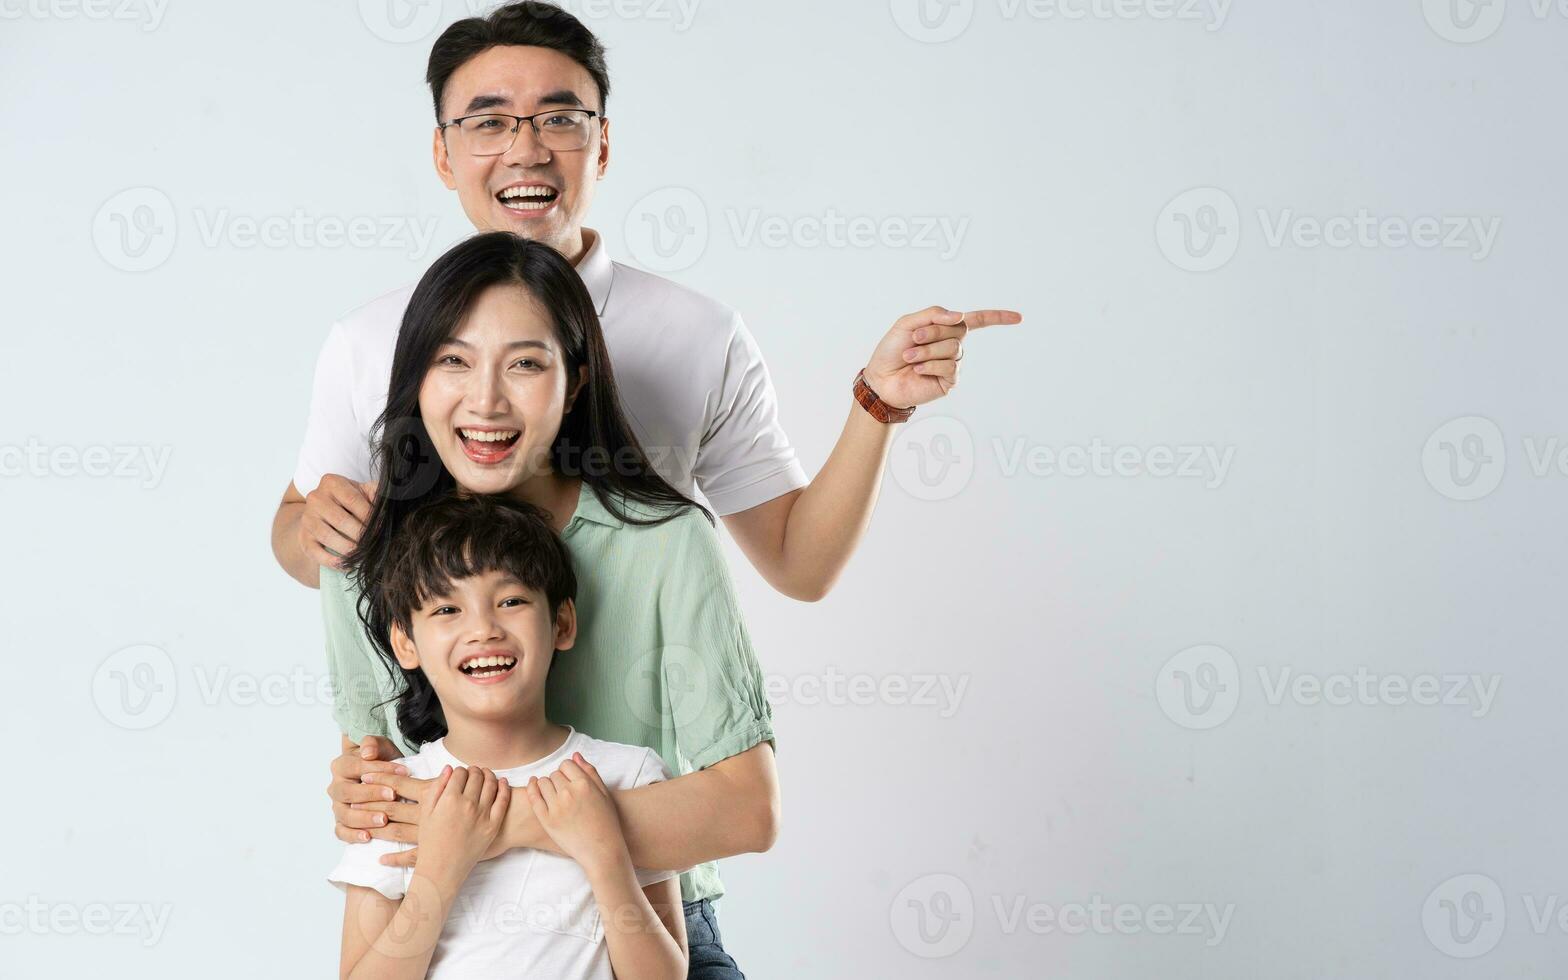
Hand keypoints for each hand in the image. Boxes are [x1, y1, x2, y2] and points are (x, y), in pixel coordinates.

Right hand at [297, 474, 375, 569]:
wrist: (322, 512)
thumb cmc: (350, 501)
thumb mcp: (363, 491)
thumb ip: (375, 493)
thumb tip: (388, 502)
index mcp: (332, 483)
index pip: (353, 500)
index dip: (369, 516)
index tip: (382, 528)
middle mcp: (315, 498)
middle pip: (341, 520)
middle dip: (361, 535)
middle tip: (374, 545)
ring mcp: (307, 518)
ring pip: (328, 537)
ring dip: (349, 549)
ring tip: (364, 556)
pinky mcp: (303, 537)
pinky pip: (316, 552)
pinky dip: (332, 561)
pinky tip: (348, 565)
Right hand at [329, 735, 409, 843]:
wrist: (381, 774)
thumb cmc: (381, 760)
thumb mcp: (382, 746)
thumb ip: (373, 744)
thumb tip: (368, 753)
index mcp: (341, 766)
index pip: (355, 767)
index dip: (378, 769)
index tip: (402, 771)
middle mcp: (336, 786)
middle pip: (346, 792)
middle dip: (370, 794)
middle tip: (392, 796)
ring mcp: (337, 806)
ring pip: (343, 814)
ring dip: (363, 818)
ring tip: (383, 820)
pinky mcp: (342, 822)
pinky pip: (341, 832)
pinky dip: (352, 836)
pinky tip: (368, 837)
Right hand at [416, 766, 511, 879]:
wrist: (442, 869)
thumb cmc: (431, 842)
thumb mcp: (426, 813)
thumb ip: (437, 788)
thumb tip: (449, 769)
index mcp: (449, 799)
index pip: (459, 773)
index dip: (459, 771)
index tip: (459, 774)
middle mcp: (468, 804)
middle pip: (476, 776)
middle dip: (474, 771)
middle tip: (473, 773)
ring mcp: (483, 814)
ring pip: (491, 784)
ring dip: (489, 775)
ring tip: (486, 775)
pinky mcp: (493, 825)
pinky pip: (503, 800)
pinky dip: (504, 788)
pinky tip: (502, 782)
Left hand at [525, 752, 627, 872]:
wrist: (602, 850)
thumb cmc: (607, 822)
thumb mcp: (604, 793)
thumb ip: (590, 772)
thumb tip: (575, 755)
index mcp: (584, 784)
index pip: (566, 765)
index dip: (568, 771)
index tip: (570, 780)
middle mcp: (569, 793)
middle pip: (554, 774)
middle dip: (558, 779)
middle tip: (564, 791)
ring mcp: (556, 807)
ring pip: (542, 783)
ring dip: (546, 785)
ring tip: (553, 794)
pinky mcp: (547, 820)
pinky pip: (534, 798)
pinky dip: (532, 790)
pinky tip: (534, 787)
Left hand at [861, 306, 1022, 408]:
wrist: (881, 379)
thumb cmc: (892, 350)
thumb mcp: (907, 323)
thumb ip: (934, 314)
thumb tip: (961, 315)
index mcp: (945, 329)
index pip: (977, 321)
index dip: (997, 318)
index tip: (1019, 318)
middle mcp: (953, 345)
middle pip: (959, 330)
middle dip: (934, 331)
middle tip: (914, 338)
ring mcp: (952, 364)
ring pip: (954, 348)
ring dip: (928, 350)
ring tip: (910, 357)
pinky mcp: (949, 381)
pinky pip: (950, 366)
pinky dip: (930, 365)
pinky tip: (917, 370)